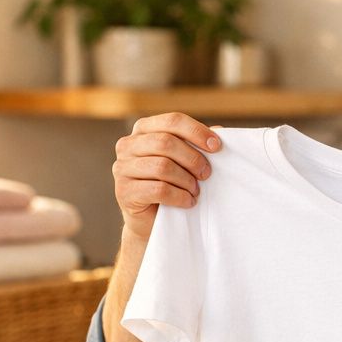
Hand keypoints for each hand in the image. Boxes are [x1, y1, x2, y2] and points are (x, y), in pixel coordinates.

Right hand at [112, 113, 222, 239]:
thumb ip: (197, 143)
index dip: (197, 132)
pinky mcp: (124, 191)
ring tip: (195, 190)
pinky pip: (159, 189)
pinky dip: (180, 197)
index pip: (172, 120)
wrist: (151, 220)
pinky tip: (188, 201)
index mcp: (143, 129)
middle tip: (206, 174)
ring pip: (162, 167)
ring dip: (186, 180)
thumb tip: (220, 131)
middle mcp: (127, 145)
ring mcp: (122, 168)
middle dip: (193, 159)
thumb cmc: (171, 184)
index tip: (217, 147)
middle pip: (166, 143)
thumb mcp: (184, 160)